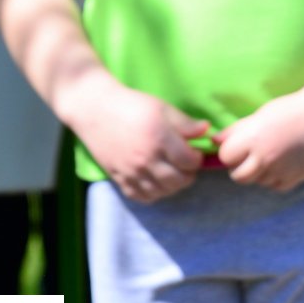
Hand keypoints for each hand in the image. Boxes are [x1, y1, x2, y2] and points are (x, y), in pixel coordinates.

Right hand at [68, 79, 206, 202]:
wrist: (96, 110)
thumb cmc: (133, 105)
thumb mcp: (163, 108)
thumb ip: (186, 123)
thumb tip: (207, 131)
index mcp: (160, 140)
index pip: (189, 162)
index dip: (197, 159)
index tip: (195, 152)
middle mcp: (146, 160)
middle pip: (177, 181)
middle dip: (188, 174)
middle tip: (187, 165)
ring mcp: (130, 172)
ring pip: (160, 192)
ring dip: (172, 186)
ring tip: (174, 173)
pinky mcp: (118, 178)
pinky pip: (140, 197)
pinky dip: (152, 194)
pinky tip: (156, 182)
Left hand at [215, 84, 303, 191]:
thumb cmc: (291, 109)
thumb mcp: (261, 114)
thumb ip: (236, 130)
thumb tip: (214, 141)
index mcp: (253, 139)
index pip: (226, 157)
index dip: (231, 151)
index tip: (240, 145)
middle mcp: (265, 158)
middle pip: (238, 176)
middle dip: (241, 167)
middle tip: (253, 155)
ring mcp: (280, 170)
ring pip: (258, 181)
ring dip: (261, 172)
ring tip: (275, 153)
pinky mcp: (295, 179)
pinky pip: (276, 185)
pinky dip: (278, 177)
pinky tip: (287, 160)